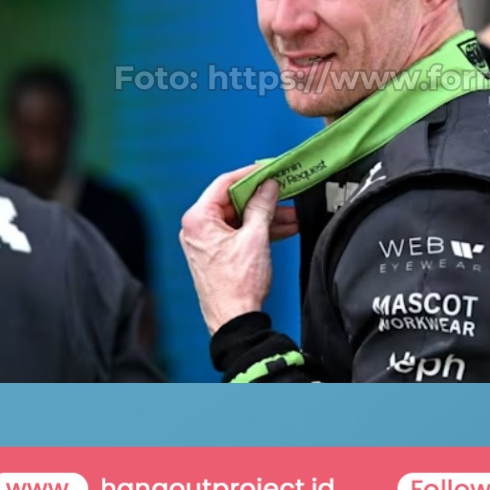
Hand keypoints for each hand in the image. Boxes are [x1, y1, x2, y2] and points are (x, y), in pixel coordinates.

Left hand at [180, 164, 289, 334]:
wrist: (234, 320)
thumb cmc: (237, 284)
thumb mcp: (255, 238)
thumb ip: (262, 206)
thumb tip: (268, 186)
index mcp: (198, 219)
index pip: (225, 183)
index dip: (250, 174)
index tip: (268, 169)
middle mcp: (198, 228)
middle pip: (233, 201)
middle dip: (263, 198)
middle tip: (284, 190)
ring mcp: (207, 242)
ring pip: (240, 218)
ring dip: (265, 216)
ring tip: (292, 215)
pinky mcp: (217, 254)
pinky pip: (239, 233)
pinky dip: (259, 230)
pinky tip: (283, 228)